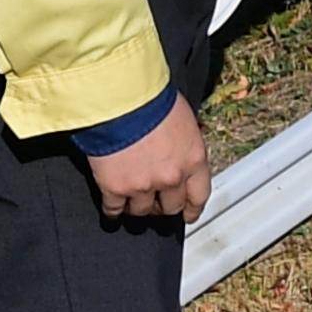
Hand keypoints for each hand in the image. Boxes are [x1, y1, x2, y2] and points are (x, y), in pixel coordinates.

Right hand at [87, 95, 209, 220]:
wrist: (120, 98)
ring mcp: (142, 186)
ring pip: (142, 210)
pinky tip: (112, 208)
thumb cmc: (151, 99)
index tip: (188, 213)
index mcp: (193, 159)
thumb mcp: (182, 118)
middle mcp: (171, 177)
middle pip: (171, 207)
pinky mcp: (115, 188)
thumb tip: (179, 149)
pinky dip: (113, 210)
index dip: (192, 208)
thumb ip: (183, 143)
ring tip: (132, 198)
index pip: (199, 195)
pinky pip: (114, 209)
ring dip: (138, 206)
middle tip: (156, 201)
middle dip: (163, 205)